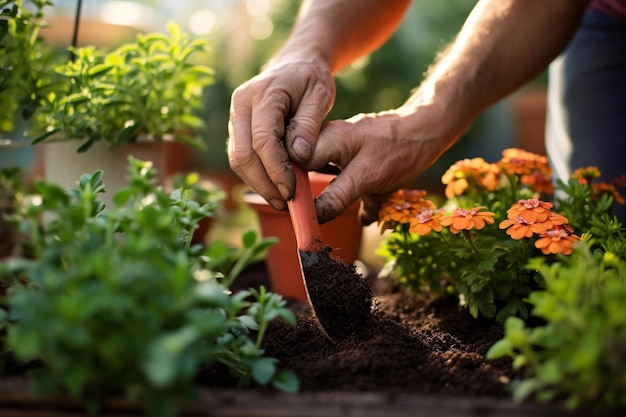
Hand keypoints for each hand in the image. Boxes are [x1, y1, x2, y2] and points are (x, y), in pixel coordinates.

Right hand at [227, 58, 335, 210]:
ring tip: (282, 201)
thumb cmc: (311, 79)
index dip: (276, 170)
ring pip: (238, 159)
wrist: (295, 64)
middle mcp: (241, 104)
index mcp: (263, 93)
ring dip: (258, 184)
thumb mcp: (320, 96)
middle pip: (244, 154)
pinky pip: (240, 157)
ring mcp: (235, 117)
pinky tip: (275, 188)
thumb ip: (309, 125)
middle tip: (286, 203)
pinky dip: (256, 176)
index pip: (263, 140)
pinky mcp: (237, 128)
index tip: (293, 190)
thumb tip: (299, 158)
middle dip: (264, 183)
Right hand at [302, 104, 458, 224]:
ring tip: (324, 213)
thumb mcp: (367, 178)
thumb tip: (314, 219)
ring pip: (316, 175)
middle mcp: (325, 140)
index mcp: (324, 140)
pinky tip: (351, 206)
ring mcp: (336, 147)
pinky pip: (334, 175)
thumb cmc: (398, 150)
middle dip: (303, 195)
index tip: (296, 213)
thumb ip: (337, 197)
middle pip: (300, 171)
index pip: (292, 166)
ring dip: (321, 194)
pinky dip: (339, 191)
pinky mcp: (349, 156)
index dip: (290, 190)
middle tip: (308, 219)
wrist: (426, 132)